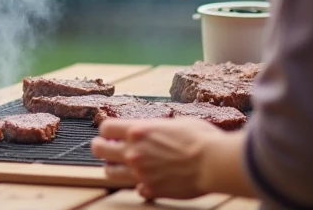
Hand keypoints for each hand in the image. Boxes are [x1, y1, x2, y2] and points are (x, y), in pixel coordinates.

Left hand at [91, 116, 224, 199]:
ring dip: (113, 168)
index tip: (111, 132)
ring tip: (119, 166)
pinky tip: (147, 181)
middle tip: (104, 148)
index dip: (106, 130)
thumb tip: (155, 132)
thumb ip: (157, 129)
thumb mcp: (175, 122)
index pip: (106, 128)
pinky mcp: (151, 189)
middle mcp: (133, 151)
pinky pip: (136, 189)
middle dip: (100, 147)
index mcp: (138, 131)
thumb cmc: (200, 138)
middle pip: (99, 149)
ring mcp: (140, 172)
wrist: (213, 163)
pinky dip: (140, 186)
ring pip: (110, 172)